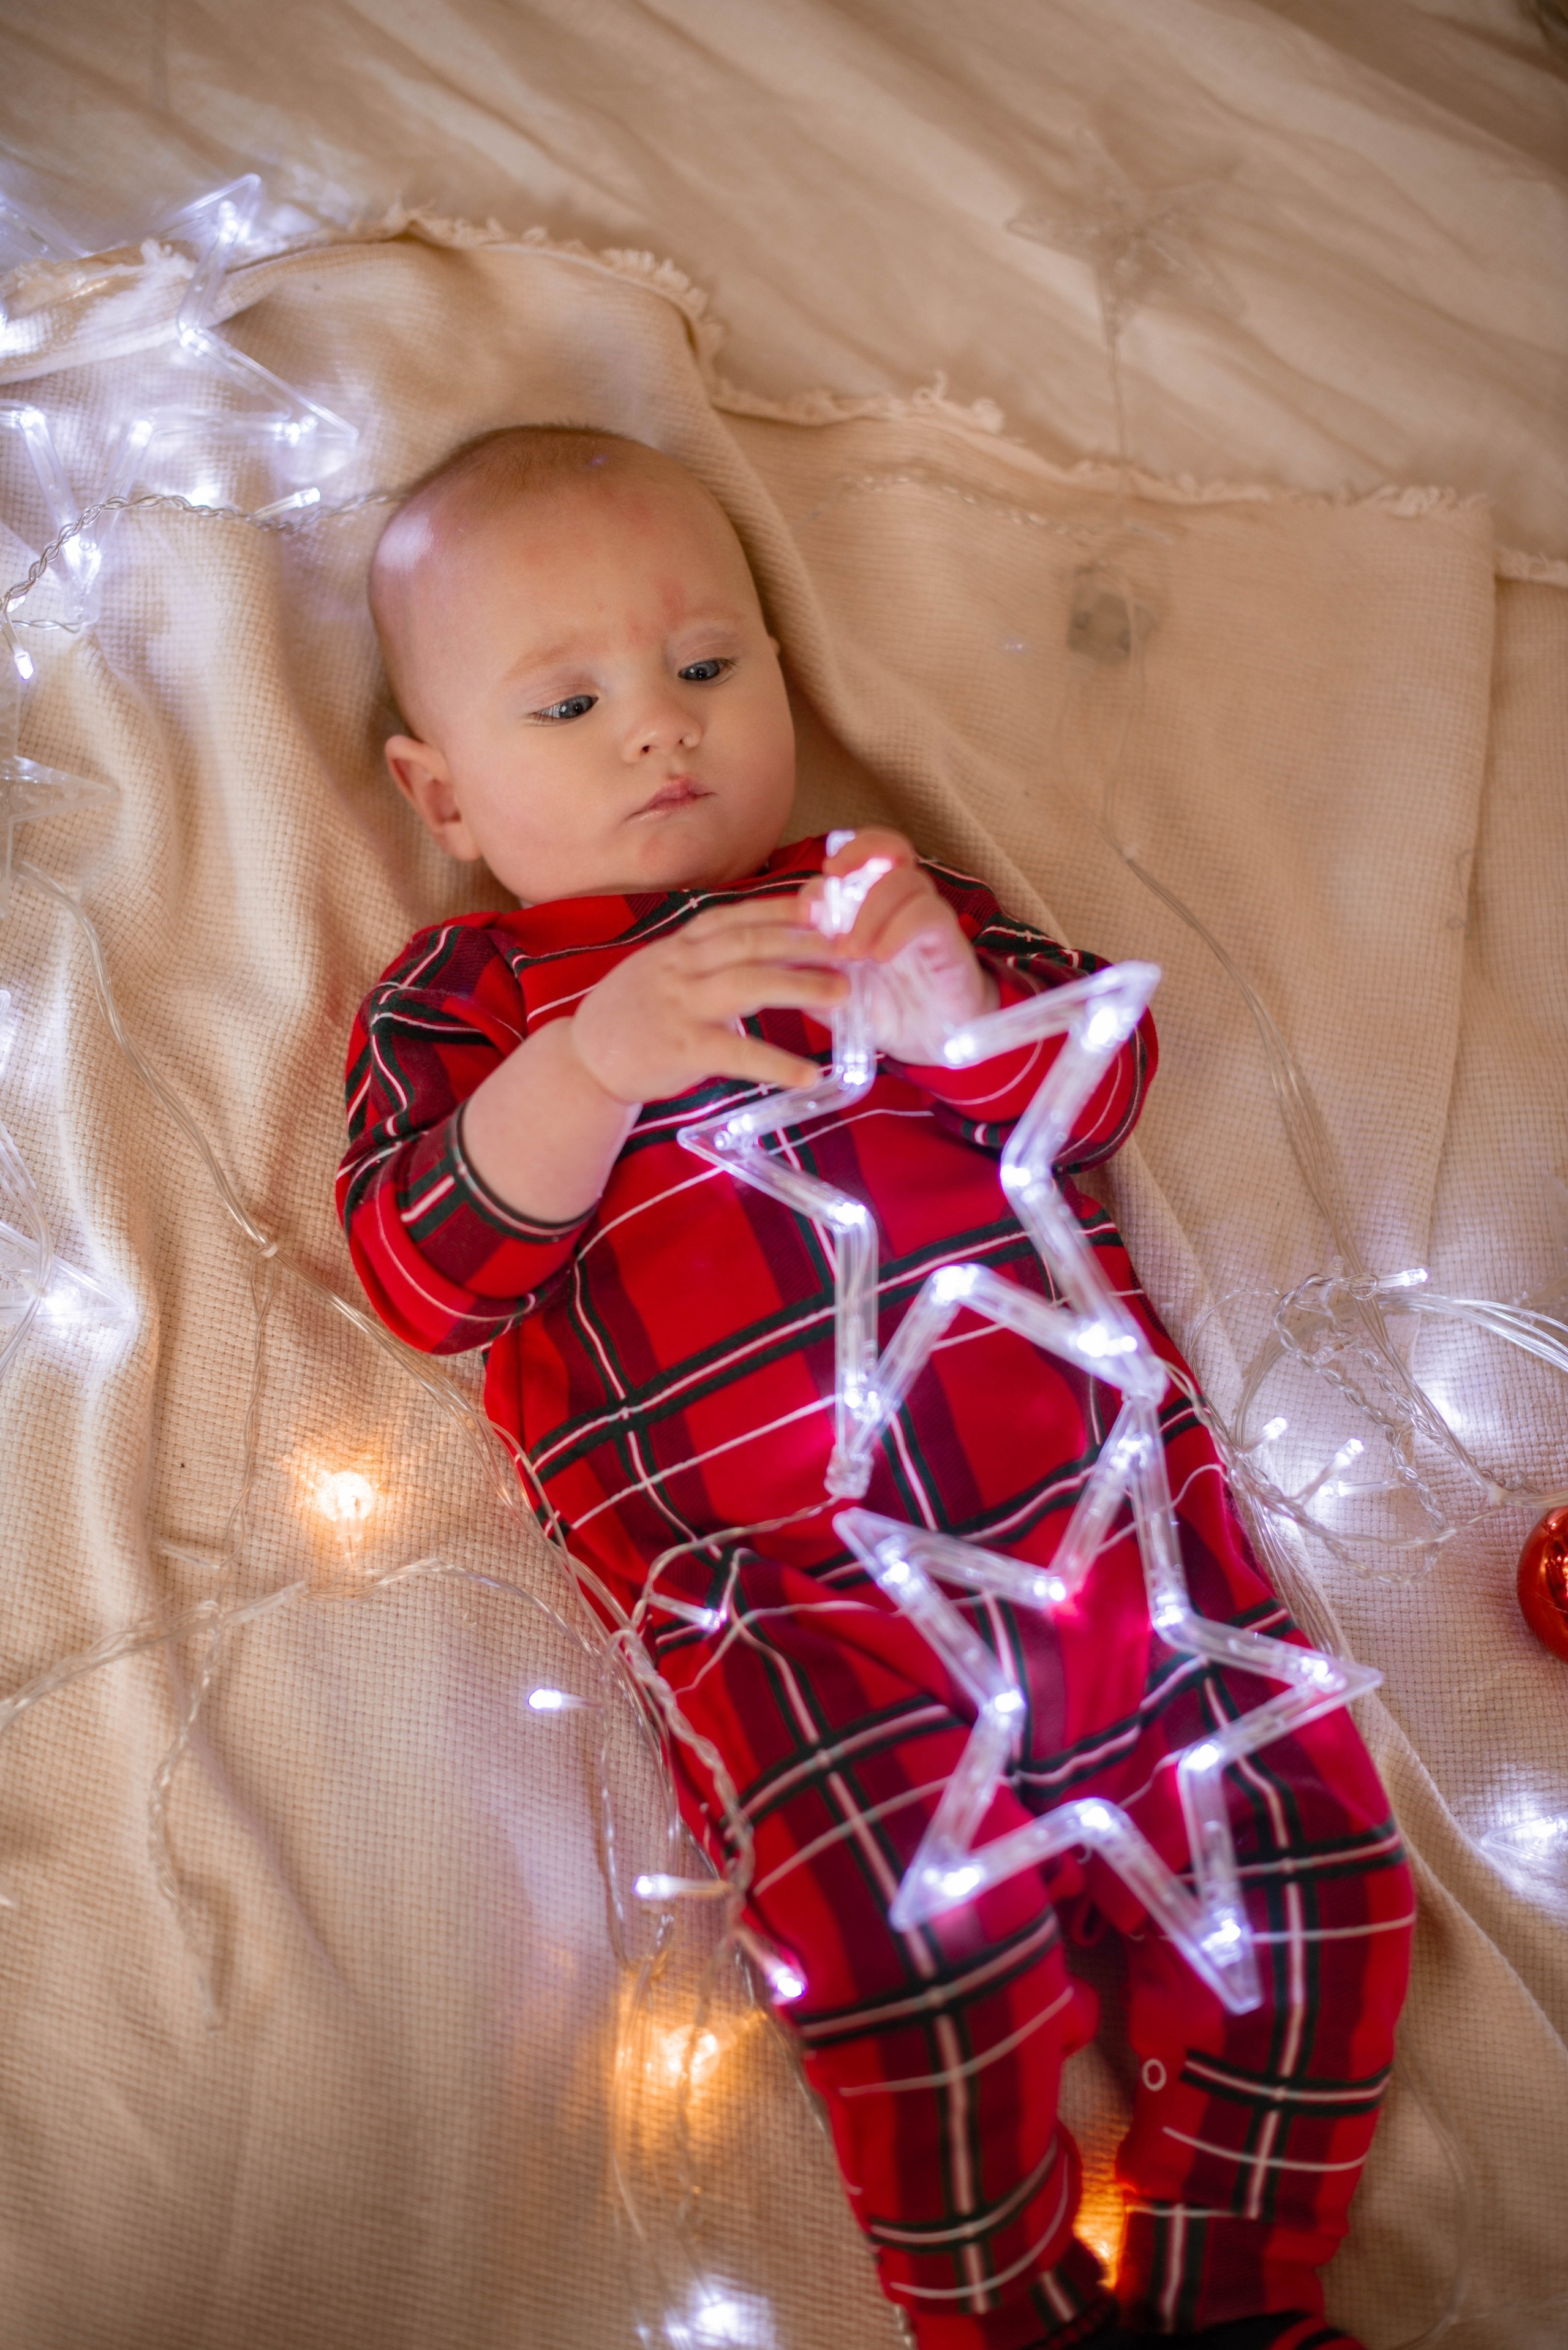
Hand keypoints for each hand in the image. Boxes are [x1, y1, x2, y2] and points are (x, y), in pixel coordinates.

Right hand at [570, 895, 848, 1104]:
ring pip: (747, 984)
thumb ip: (710, 956)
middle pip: (751, 942)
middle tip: (851, 946)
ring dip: (799, 985)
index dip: (784, 907)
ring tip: (843, 992)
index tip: (825, 902)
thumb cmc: (635, 1014)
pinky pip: (736, 1054)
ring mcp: (680, 1006)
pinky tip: (809, 1074)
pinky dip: (775, 1063)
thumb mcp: (666, 969)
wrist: (585, 1059)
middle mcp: (681, 966)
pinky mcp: (681, 1049)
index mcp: (681, 945)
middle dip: (804, 941)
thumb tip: (769, 943)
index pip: (738, 916)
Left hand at [799, 829, 996, 1060]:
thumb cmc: (882, 1008)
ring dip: (870, 912)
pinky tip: (880, 957)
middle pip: (889, 847)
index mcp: (872, 905)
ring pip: (904, 880)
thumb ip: (809, 970)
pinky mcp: (947, 938)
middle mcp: (901, 902)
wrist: (931, 1039)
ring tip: (852, 952)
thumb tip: (777, 950)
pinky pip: (926, 913)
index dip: (831, 869)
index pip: (857, 860)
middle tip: (832, 876)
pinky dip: (897, 930)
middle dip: (858, 852)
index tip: (806, 906)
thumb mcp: (833, 991)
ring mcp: (925, 917)